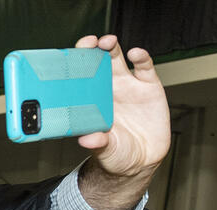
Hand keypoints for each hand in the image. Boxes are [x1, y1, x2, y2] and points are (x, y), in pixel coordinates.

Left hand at [74, 34, 169, 176]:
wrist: (142, 160)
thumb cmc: (116, 153)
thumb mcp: (106, 150)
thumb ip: (98, 143)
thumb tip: (87, 140)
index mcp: (90, 101)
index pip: (78, 78)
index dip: (73, 65)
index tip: (67, 58)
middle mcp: (107, 89)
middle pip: (96, 62)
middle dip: (91, 49)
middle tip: (88, 43)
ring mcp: (127, 86)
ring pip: (117, 59)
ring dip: (111, 47)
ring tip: (107, 42)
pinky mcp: (148, 87)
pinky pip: (144, 67)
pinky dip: (141, 57)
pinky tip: (136, 54)